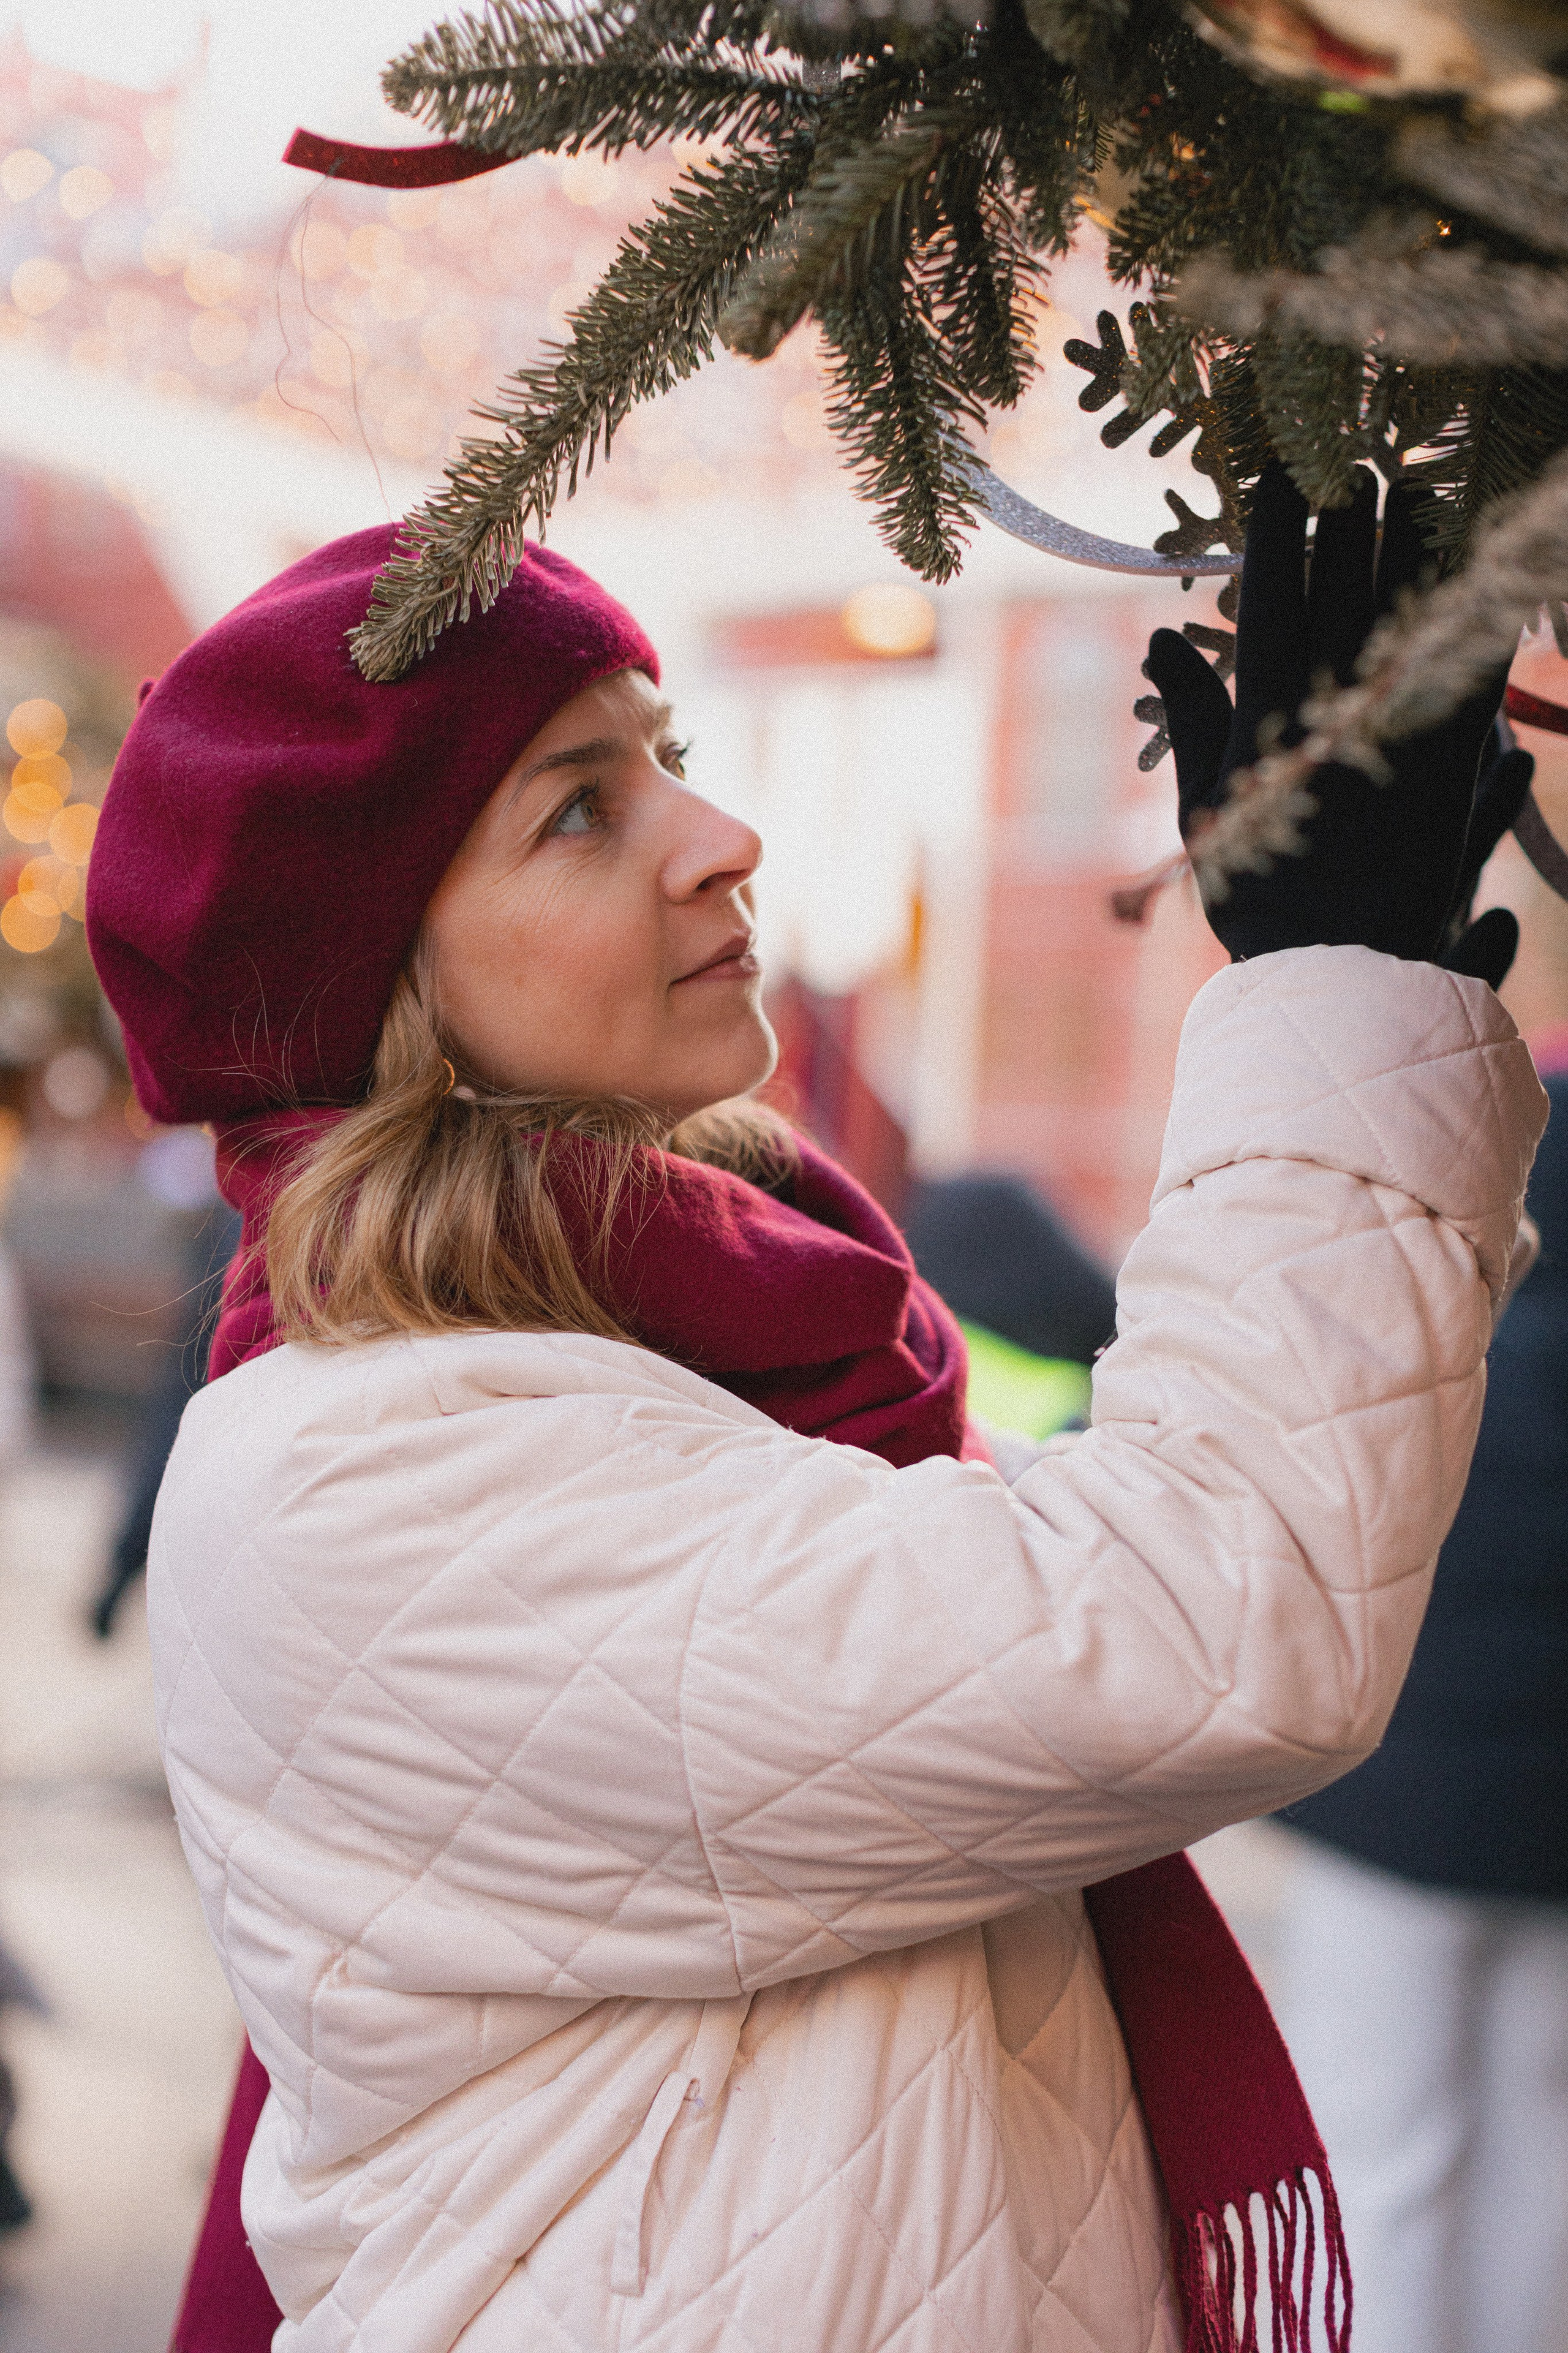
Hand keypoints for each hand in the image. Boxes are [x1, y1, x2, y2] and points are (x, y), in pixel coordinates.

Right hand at [1144, 462, 1529, 977]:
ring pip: (1406, 620)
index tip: (1280, 470)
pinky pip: (1468, 676)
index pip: (1269, 599)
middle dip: (1349, 519)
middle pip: (1342, 591)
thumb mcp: (1205, 806)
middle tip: (1358, 457)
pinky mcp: (1449, 764)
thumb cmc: (1259, 892)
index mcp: (1264, 719)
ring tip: (1420, 491)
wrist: (1333, 965)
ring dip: (1413, 550)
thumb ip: (1194, 716)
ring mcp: (1391, 734)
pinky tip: (1486, 581)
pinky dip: (1476, 625)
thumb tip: (1164, 639)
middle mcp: (1328, 714)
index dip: (1275, 528)